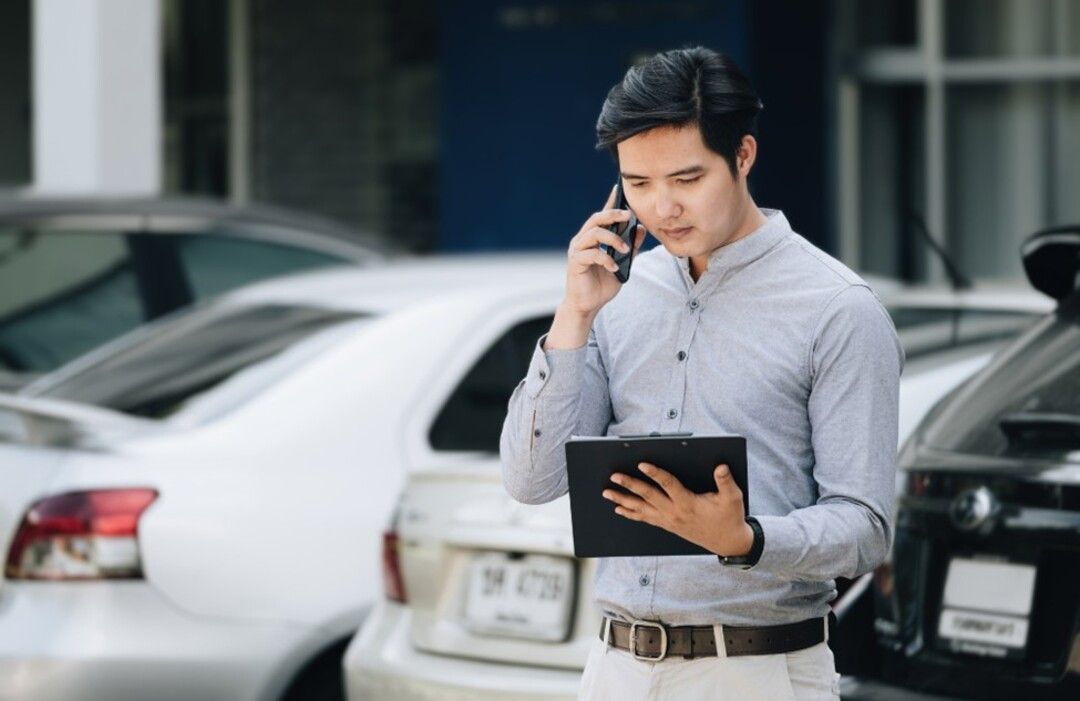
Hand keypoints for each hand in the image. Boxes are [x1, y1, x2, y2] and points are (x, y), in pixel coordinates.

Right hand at [561, 184, 646, 317]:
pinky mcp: (575, 262)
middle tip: (629, 216)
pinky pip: (592, 253)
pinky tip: (614, 267)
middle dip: (613, 215)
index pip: (602, 215)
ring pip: (594, 233)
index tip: (618, 188)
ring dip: (613, 239)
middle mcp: (583, 240)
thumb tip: (640, 229)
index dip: (610, 202)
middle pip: (596, 218)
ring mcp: (578, 250)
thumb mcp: (623, 264)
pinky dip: (606, 259)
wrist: (588, 305)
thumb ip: (630, 247)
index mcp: (594, 238)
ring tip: (625, 250)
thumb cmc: (602, 284)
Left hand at [602, 462, 753, 557]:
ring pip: (641, 509)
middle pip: (648, 496)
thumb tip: (720, 466)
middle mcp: (674, 512)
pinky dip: (630, 513)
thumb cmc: (729, 518)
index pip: (668, 485)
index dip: (655, 474)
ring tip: (606, 492)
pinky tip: (618, 508)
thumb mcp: (733, 499)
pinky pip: (644, 519)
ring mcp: (668, 520)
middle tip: (614, 476)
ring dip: (622, 500)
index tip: (642, 464)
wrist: (727, 542)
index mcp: (688, 503)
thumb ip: (726, 481)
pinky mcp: (667, 525)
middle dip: (630, 485)